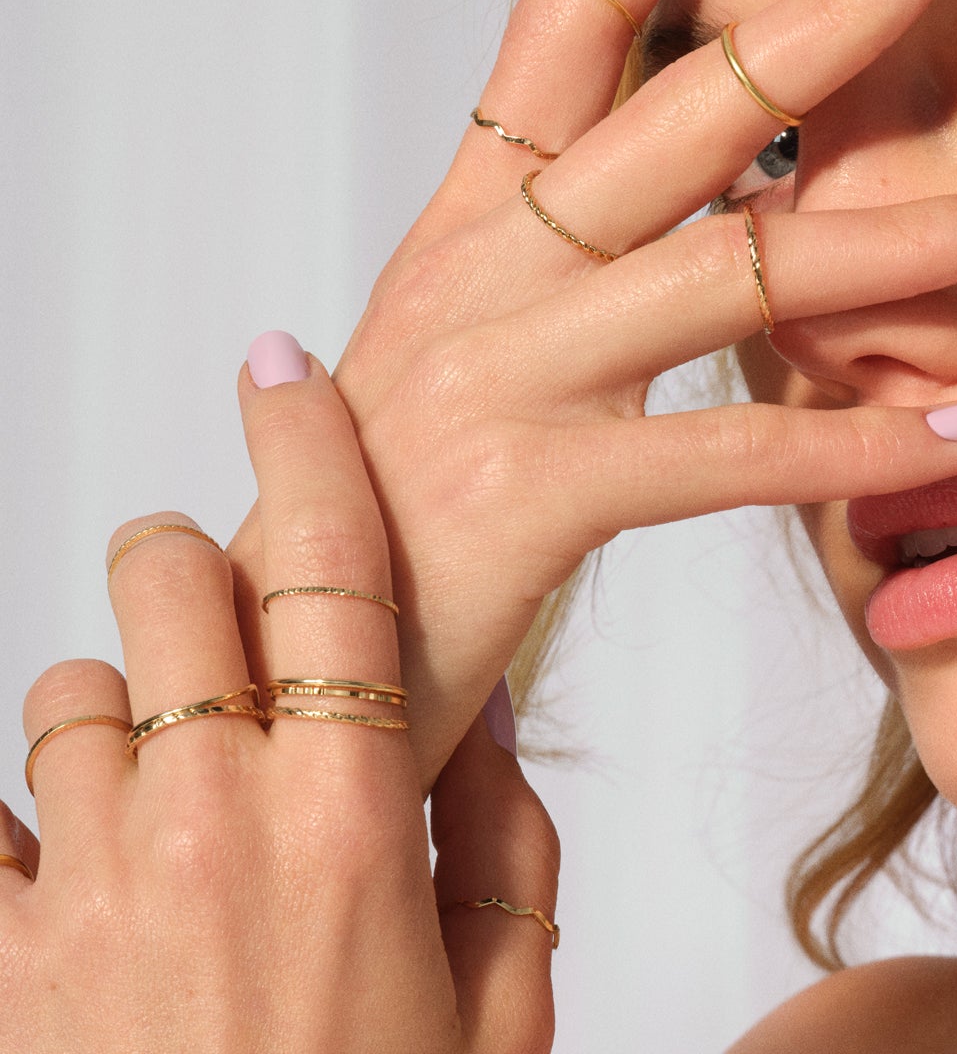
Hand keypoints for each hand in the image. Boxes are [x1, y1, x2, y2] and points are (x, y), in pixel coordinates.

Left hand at [1, 356, 558, 1053]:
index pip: (329, 569)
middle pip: (171, 585)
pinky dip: (15, 822)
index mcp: (354, 819)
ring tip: (158, 791)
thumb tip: (472, 717)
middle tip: (219, 608)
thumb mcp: (500, 1007)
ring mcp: (81, 892)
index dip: (305, 445)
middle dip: (191, 561)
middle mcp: (210, 823)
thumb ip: (505, 842)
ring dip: (114, 708)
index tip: (283, 369)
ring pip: (66, 691)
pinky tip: (65, 870)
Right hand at [228, 0, 956, 780]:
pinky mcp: (532, 491)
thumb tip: (728, 191)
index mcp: (476, 217)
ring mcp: (506, 370)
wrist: (295, 651)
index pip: (563, 21)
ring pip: (741, 268)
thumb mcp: (483, 338)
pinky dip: (860, 443)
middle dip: (823, 9)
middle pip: (680, 106)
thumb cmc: (408, 491)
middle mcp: (487, 267)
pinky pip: (729, 452)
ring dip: (911, 239)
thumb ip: (589, 259)